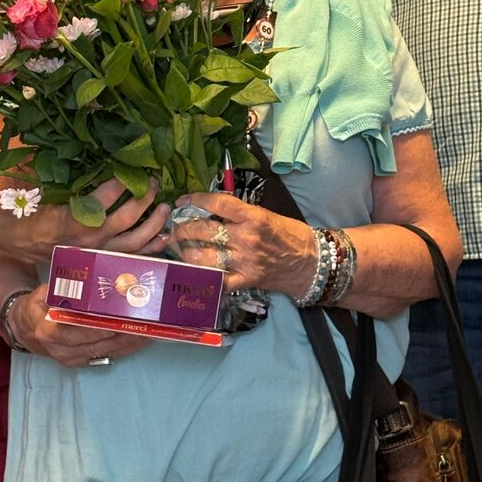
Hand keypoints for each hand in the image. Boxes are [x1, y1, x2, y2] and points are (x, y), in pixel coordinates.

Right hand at [10, 284, 148, 367]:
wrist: (22, 330)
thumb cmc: (35, 306)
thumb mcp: (41, 292)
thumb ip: (61, 286)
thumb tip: (85, 271)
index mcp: (48, 331)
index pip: (75, 332)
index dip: (96, 328)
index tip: (116, 322)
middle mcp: (61, 349)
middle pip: (96, 343)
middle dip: (122, 334)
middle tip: (145, 323)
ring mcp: (71, 359)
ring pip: (105, 352)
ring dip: (129, 343)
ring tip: (151, 330)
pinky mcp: (80, 362)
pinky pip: (105, 357)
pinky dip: (124, 349)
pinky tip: (140, 339)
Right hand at [12, 178, 170, 262]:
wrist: (15, 241)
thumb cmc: (27, 210)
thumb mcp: (39, 188)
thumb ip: (64, 174)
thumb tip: (88, 151)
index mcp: (69, 221)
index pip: (103, 200)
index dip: (121, 183)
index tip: (131, 167)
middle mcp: (86, 241)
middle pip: (125, 220)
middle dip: (144, 198)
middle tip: (153, 181)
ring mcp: (95, 255)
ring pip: (133, 243)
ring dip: (153, 224)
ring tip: (165, 206)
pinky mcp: (100, 262)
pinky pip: (131, 258)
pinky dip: (150, 248)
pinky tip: (164, 235)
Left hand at [163, 191, 314, 296]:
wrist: (309, 262)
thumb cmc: (289, 234)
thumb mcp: (266, 214)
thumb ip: (240, 213)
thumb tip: (212, 208)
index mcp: (253, 217)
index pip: (218, 204)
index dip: (196, 199)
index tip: (183, 199)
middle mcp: (246, 239)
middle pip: (204, 231)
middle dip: (182, 227)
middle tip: (173, 225)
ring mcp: (243, 262)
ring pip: (203, 257)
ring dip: (184, 252)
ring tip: (176, 246)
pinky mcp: (244, 281)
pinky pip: (216, 281)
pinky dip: (201, 277)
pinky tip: (189, 272)